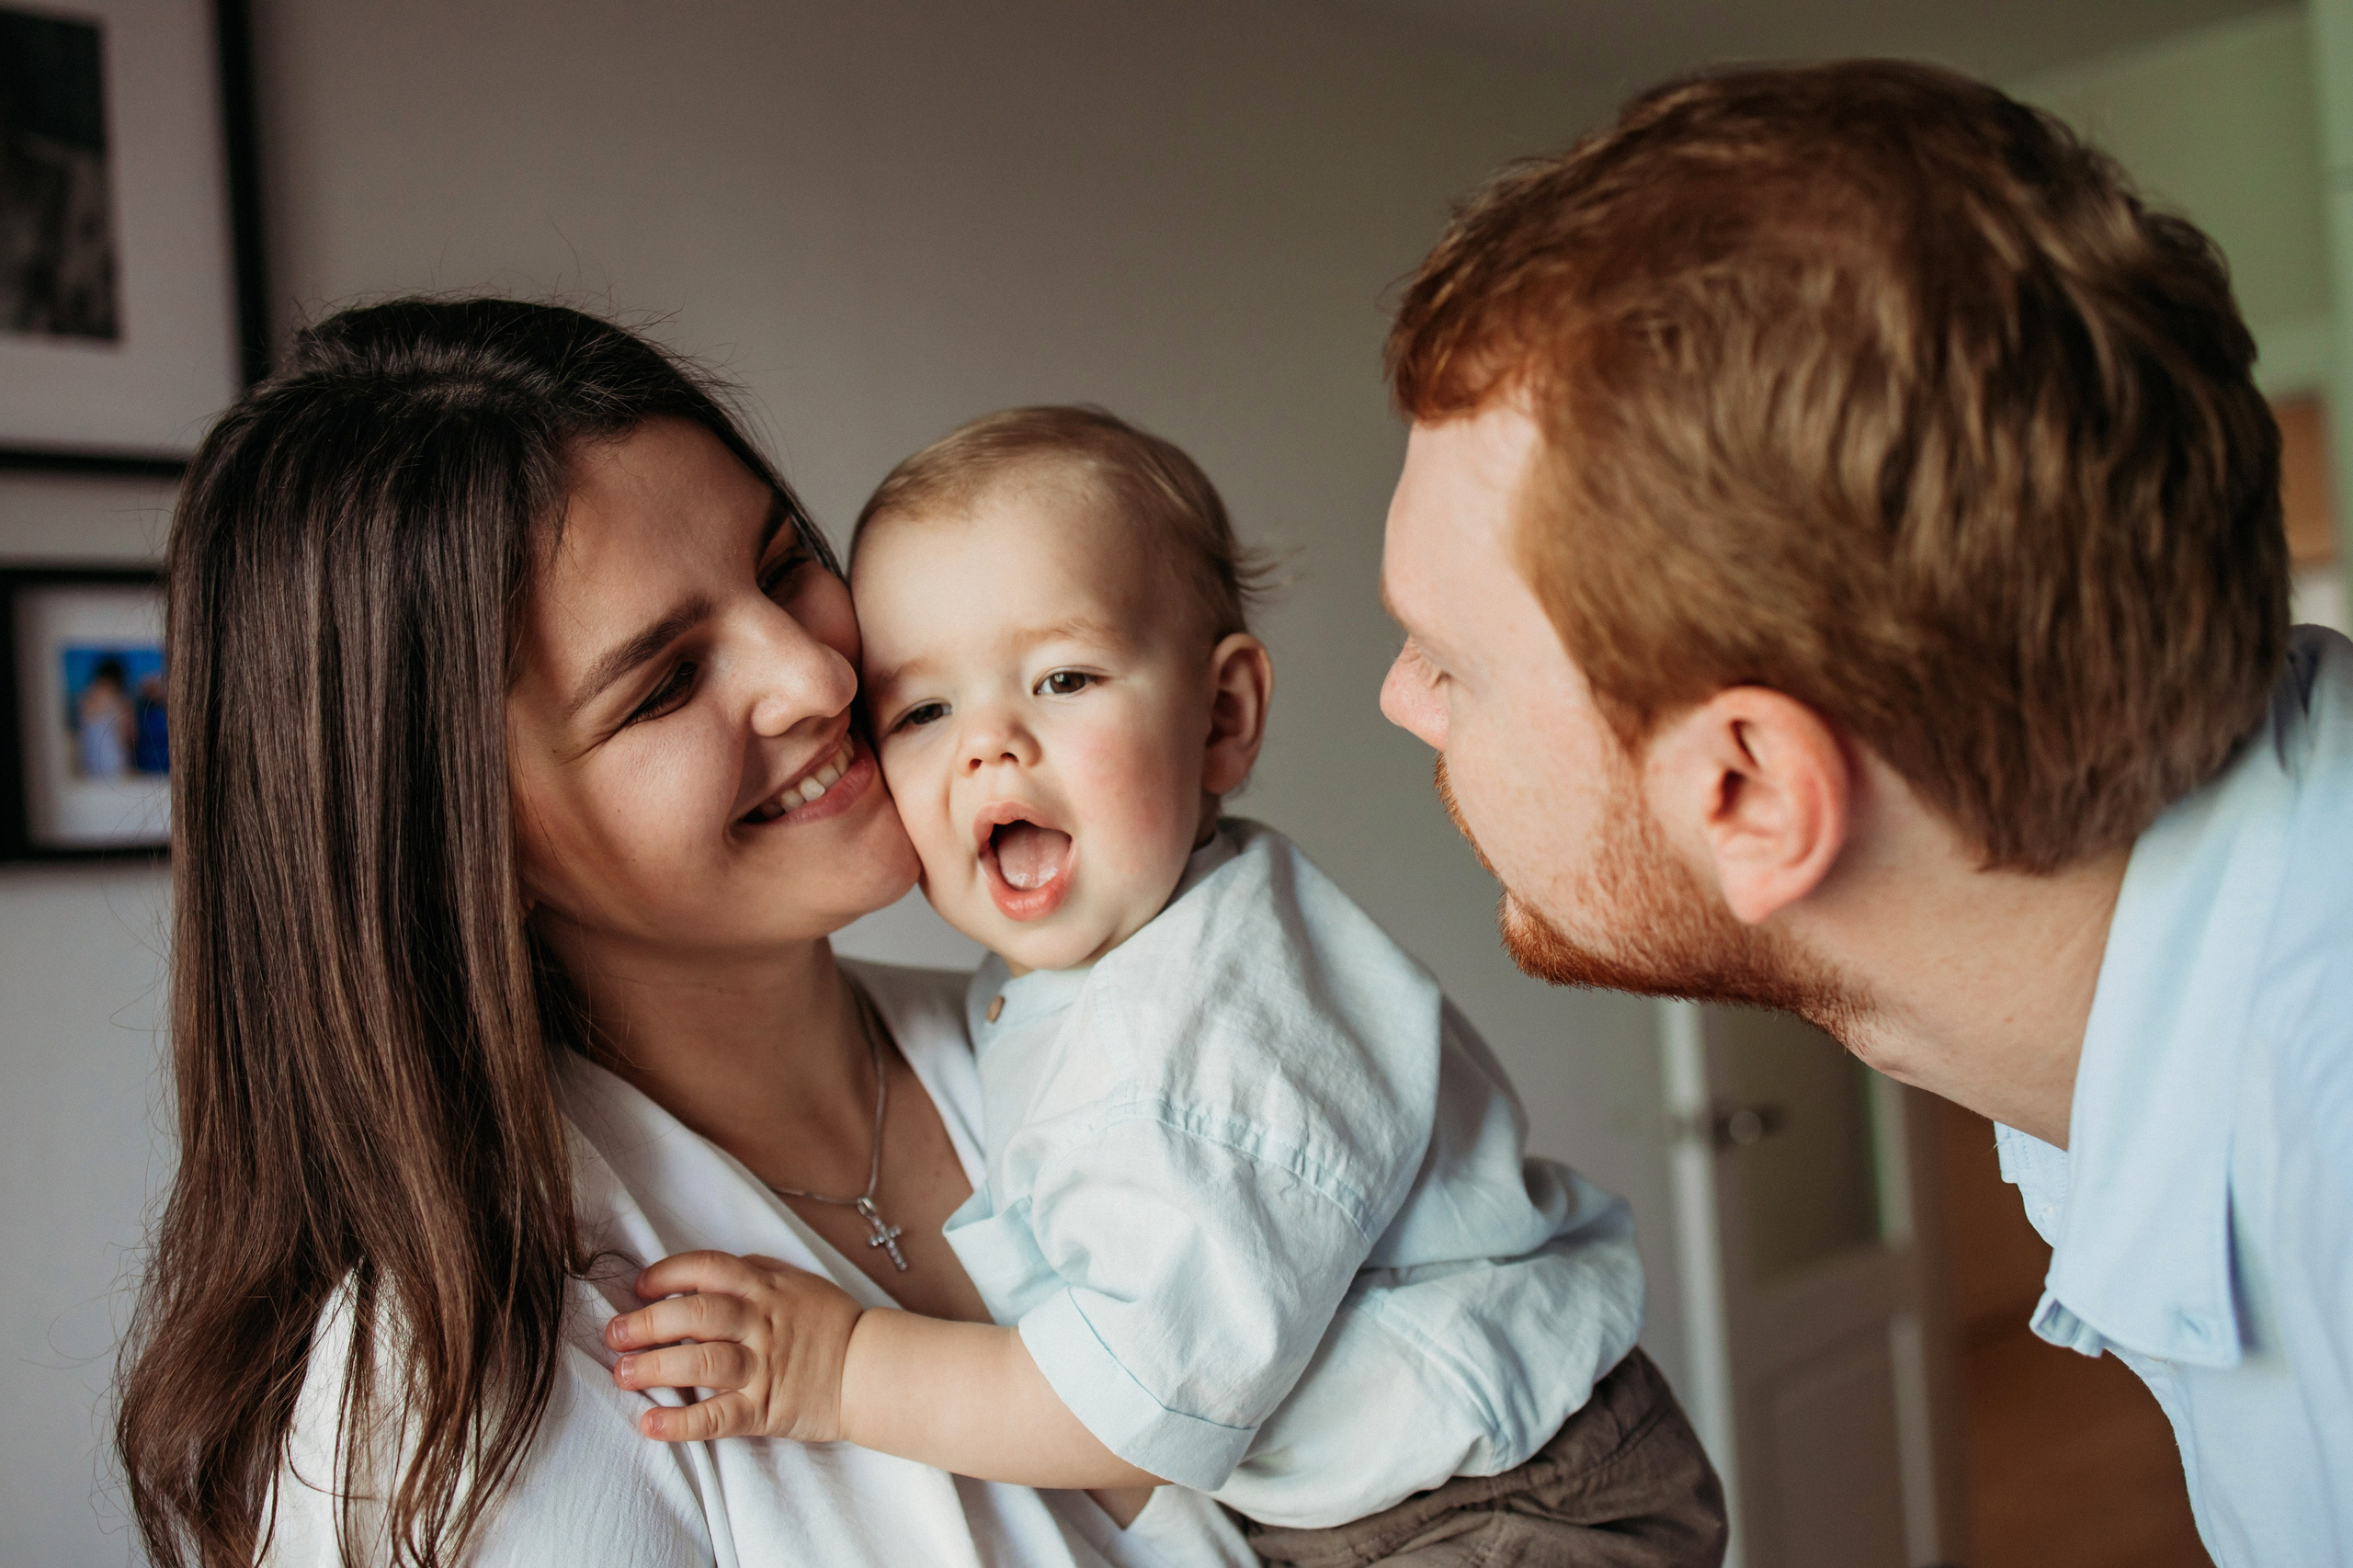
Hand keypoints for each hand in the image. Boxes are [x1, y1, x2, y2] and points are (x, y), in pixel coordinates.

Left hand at [605, 1251, 866, 1443]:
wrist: (870, 1368)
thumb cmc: (827, 1322)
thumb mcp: (794, 1281)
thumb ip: (749, 1275)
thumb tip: (697, 1274)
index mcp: (765, 1287)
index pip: (706, 1268)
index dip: (667, 1274)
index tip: (640, 1288)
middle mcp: (760, 1323)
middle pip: (695, 1315)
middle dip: (646, 1322)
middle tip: (614, 1334)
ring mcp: (762, 1367)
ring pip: (701, 1362)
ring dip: (655, 1367)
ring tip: (622, 1373)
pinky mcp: (765, 1409)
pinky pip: (717, 1417)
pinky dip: (680, 1423)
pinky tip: (650, 1423)